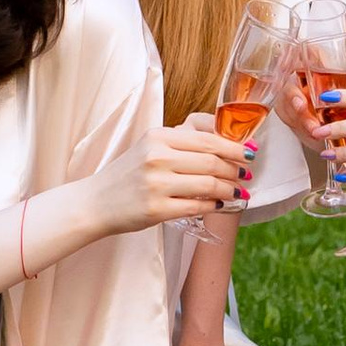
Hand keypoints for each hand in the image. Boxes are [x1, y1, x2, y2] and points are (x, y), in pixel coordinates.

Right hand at [100, 117, 247, 234]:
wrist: (96, 202)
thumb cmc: (128, 174)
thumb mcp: (150, 146)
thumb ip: (182, 140)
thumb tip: (224, 140)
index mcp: (158, 136)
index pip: (207, 138)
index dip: (234, 147)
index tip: (249, 152)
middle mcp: (157, 157)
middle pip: (212, 161)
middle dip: (236, 168)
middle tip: (248, 174)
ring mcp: (157, 184)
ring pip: (208, 184)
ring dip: (230, 188)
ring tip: (239, 191)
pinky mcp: (156, 209)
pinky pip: (197, 206)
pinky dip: (215, 205)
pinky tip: (221, 204)